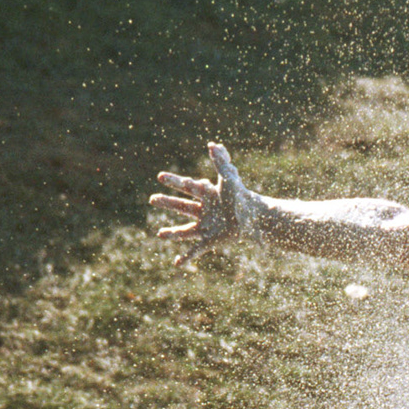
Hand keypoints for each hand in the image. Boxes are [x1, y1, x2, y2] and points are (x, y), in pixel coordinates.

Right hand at [151, 142, 259, 266]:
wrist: (255, 218)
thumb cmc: (243, 197)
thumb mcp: (230, 178)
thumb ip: (222, 162)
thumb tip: (213, 144)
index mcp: (208, 195)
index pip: (187, 186)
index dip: (174, 181)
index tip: (160, 177)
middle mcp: (206, 211)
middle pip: (182, 207)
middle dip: (167, 203)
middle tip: (152, 199)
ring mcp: (208, 226)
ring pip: (186, 231)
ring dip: (173, 233)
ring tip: (160, 234)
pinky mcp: (212, 240)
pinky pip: (196, 250)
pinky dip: (187, 258)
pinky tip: (177, 264)